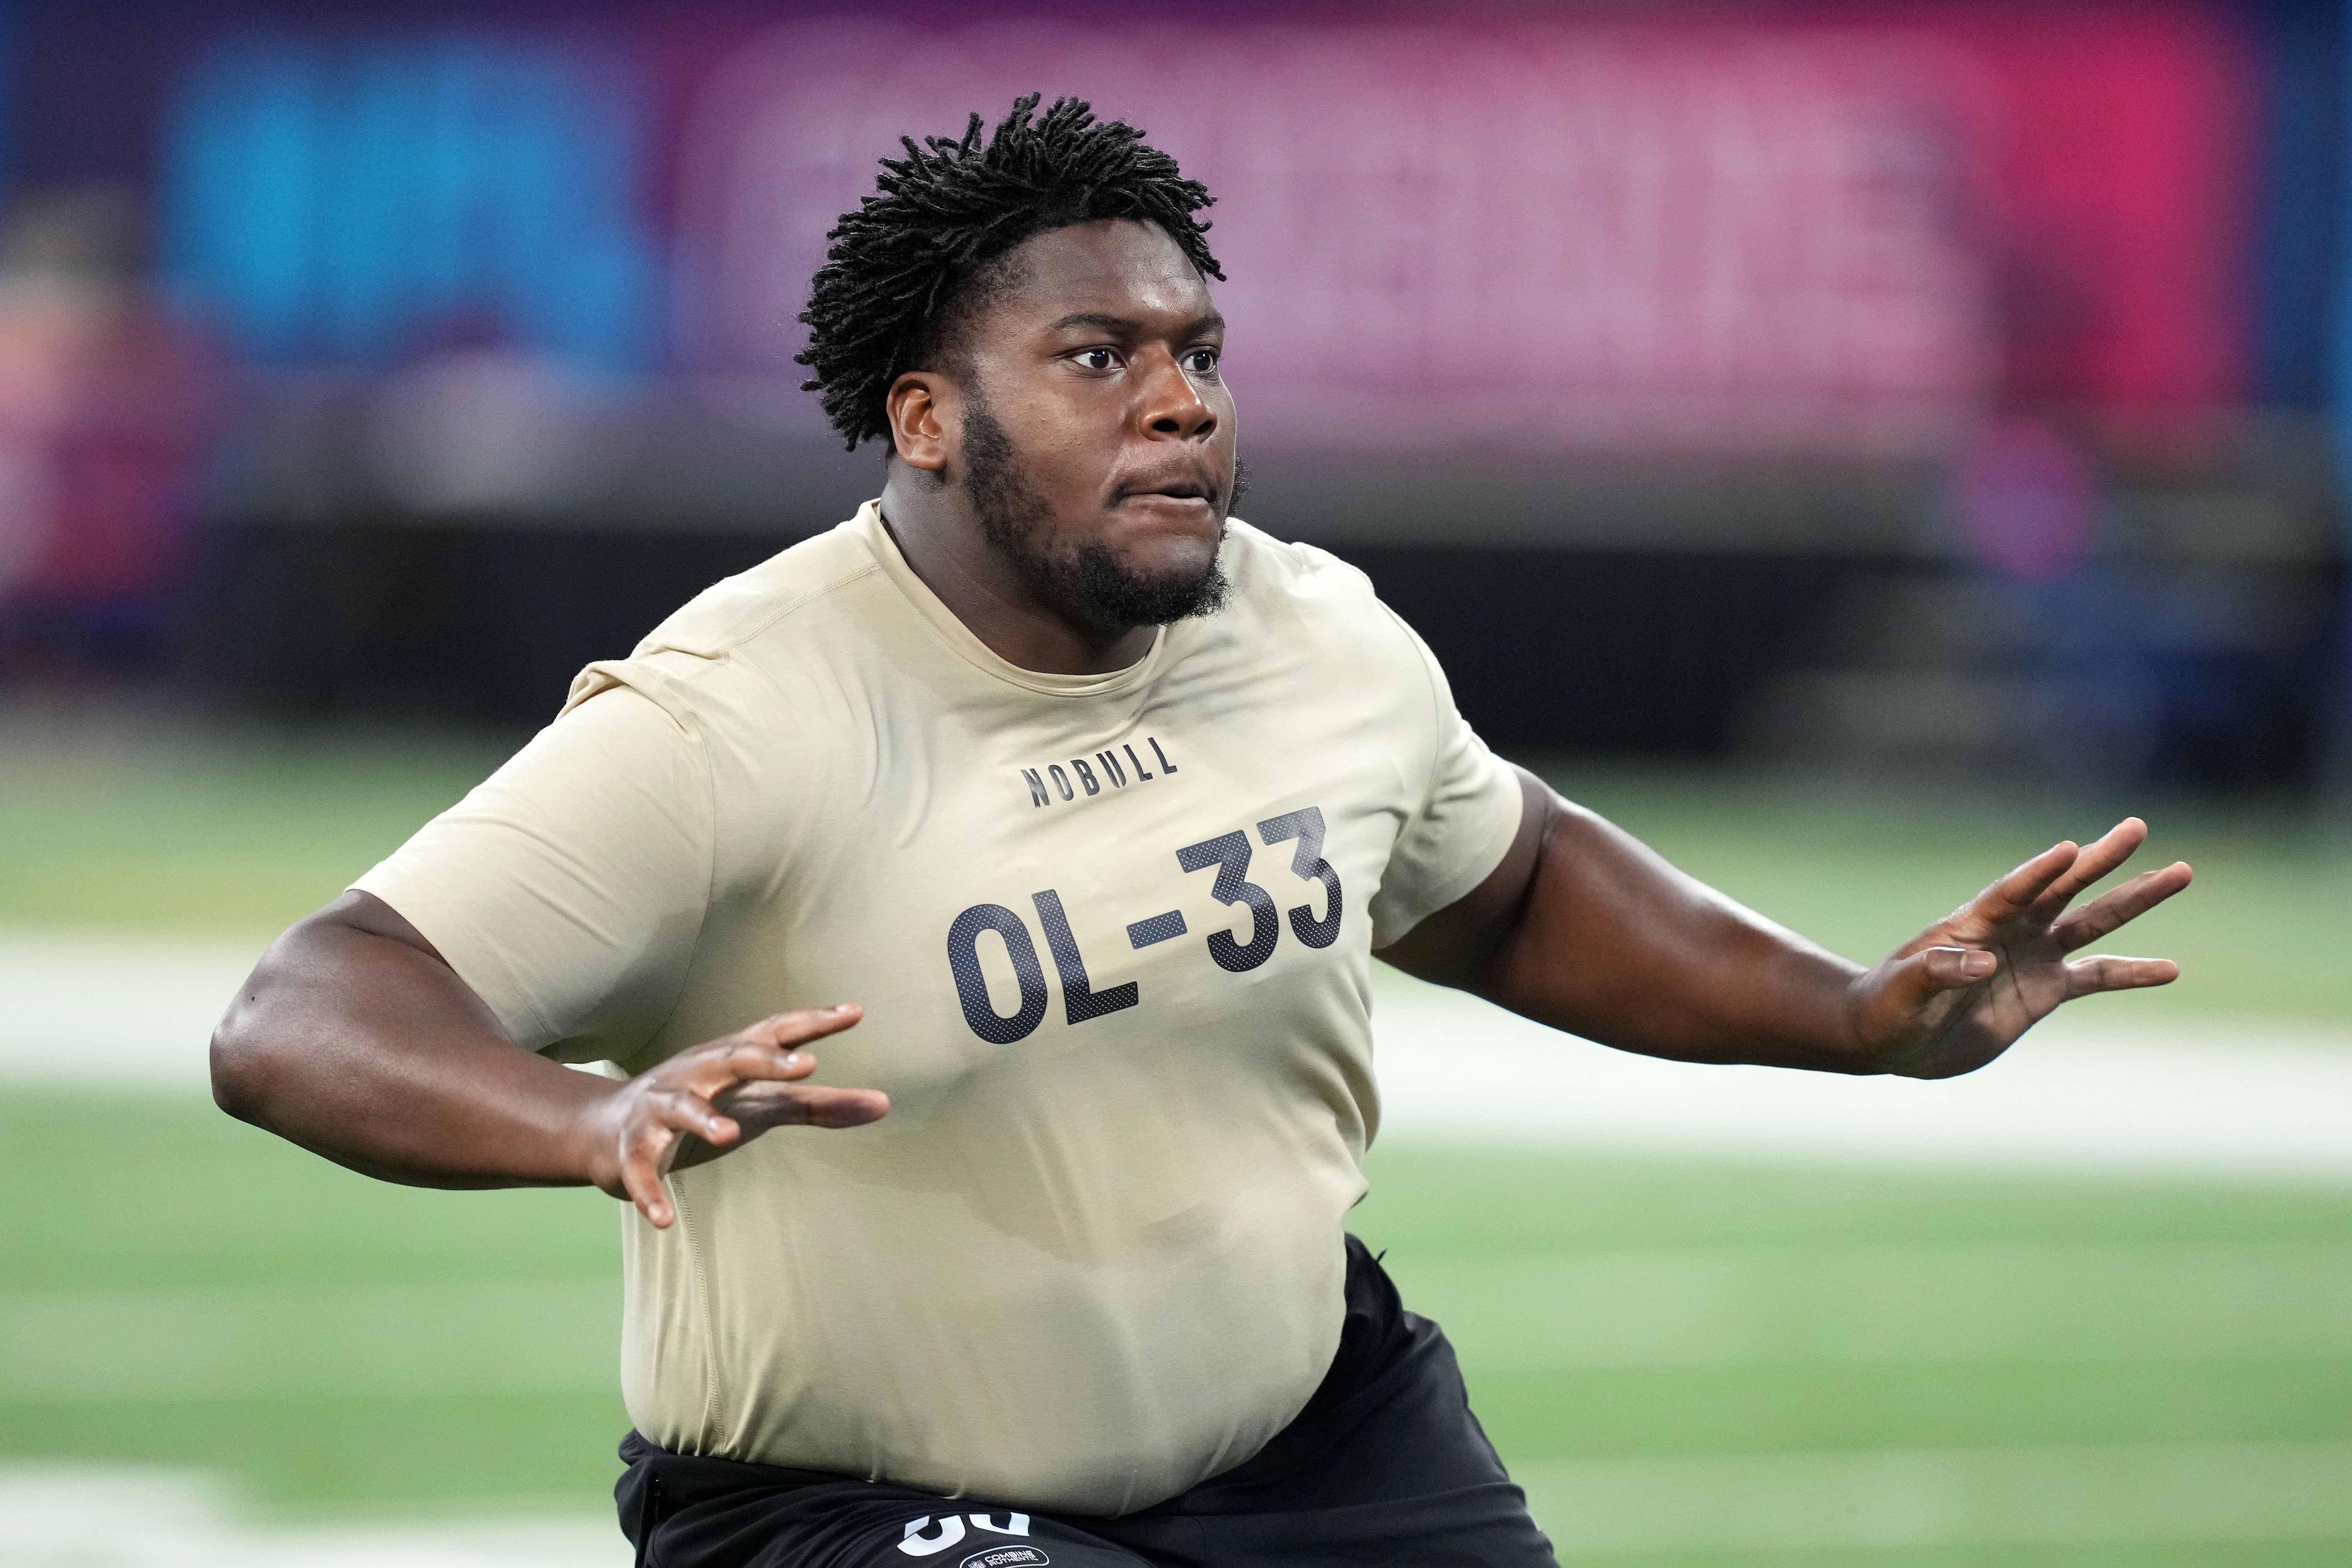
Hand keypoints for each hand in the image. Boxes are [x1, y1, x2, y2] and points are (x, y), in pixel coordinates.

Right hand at [578, 1005, 887, 1226]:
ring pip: (679, 1107)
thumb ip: (819, 1105)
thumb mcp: (762, 1102)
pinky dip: (649, 1192)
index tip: (855, 1013)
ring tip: (726, 1136)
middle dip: (764, 1059)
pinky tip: (663, 1220)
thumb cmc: (706, 1108)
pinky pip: (639, 1170)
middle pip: (731, 1058)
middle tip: (806, 1066)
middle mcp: (695, 1074)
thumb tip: (884, 1104)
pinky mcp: (630, 1150)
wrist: (607, 1129)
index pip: (775, 1033)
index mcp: (729, 1059)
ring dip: (702, 1120)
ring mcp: (659, 1109)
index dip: (813, 1022)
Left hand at [1847, 818, 2190, 1078]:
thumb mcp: (1903, 992)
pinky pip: (2098, 976)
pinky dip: (2133, 972)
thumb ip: (1936, 973)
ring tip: (2180, 872)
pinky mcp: (2046, 990)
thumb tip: (1983, 961)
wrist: (1891, 1037)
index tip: (2071, 847)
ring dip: (2134, 899)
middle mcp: (2010, 932)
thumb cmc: (1885, 1009)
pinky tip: (2170, 968)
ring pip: (2092, 923)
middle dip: (2101, 859)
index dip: (2039, 871)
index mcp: (1972, 925)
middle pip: (2064, 888)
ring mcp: (2032, 957)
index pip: (2012, 891)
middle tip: (2139, 826)